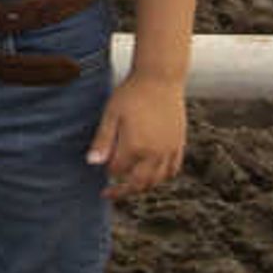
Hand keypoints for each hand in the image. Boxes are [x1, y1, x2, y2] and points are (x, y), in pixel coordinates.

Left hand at [90, 68, 189, 197]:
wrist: (160, 79)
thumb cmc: (132, 94)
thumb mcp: (110, 115)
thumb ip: (103, 141)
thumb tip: (93, 163)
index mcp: (135, 147)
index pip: (118, 170)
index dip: (107, 171)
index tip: (100, 169)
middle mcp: (154, 153)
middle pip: (138, 183)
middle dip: (123, 191)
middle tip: (110, 194)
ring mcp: (169, 150)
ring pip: (157, 180)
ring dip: (142, 187)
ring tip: (130, 186)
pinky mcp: (179, 144)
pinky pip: (172, 170)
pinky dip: (161, 178)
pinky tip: (153, 176)